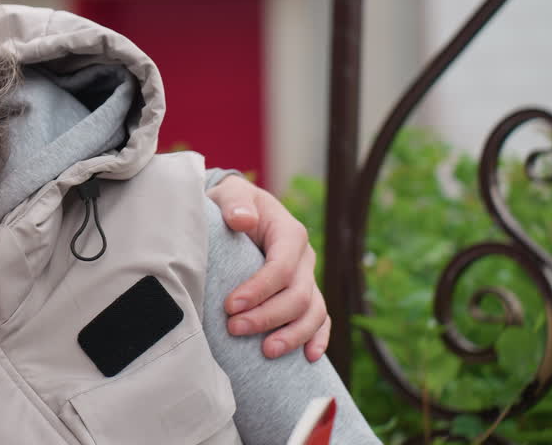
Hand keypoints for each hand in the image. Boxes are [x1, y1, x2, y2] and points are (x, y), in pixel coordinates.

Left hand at [206, 175, 329, 361]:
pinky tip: (308, 358)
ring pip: (313, 313)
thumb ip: (235, 202)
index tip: (230, 306)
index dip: (258, 290)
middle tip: (234, 329)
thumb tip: (242, 219)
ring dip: (292, 335)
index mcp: (289, 233)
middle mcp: (304, 258)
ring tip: (266, 351)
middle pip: (297, 295)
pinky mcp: (305, 293)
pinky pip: (320, 319)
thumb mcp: (231, 194)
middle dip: (267, 316)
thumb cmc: (232, 203)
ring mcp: (308, 278)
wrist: (239, 209)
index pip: (280, 267)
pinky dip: (317, 338)